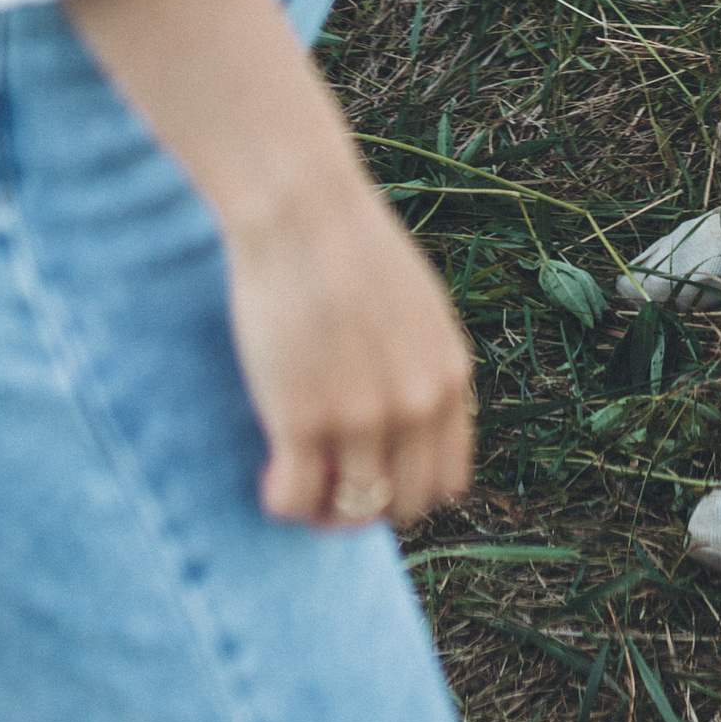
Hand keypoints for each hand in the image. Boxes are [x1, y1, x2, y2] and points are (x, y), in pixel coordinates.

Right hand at [230, 171, 475, 531]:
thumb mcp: (417, 309)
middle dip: (367, 509)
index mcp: (450, 379)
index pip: (445, 481)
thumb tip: (409, 423)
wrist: (302, 210)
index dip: (407, 492)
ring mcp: (362, 417)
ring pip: (349, 511)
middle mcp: (416, 406)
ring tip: (296, 483)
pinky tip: (271, 477)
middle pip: (402, 506)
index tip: (373, 479)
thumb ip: (422, 367)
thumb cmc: (350, 248)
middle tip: (329, 488)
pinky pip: (296, 499)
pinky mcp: (303, 419)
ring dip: (322, 512)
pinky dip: (283, 503)